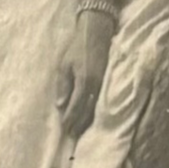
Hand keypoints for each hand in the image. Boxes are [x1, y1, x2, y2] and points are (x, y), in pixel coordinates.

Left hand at [54, 11, 113, 137]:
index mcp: (84, 81)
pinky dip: (95, 112)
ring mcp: (104, 84)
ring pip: (95, 108)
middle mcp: (96, 85)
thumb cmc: (76, 47)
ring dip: (87, 121)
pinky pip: (101, 101)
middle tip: (71, 135)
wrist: (97, 32)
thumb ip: (63, 86)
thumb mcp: (64, 64)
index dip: (70, 119)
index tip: (64, 129)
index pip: (76, 107)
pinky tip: (91, 118)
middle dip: (78, 124)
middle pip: (87, 111)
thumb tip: (60, 105)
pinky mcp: (108, 82)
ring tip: (80, 131)